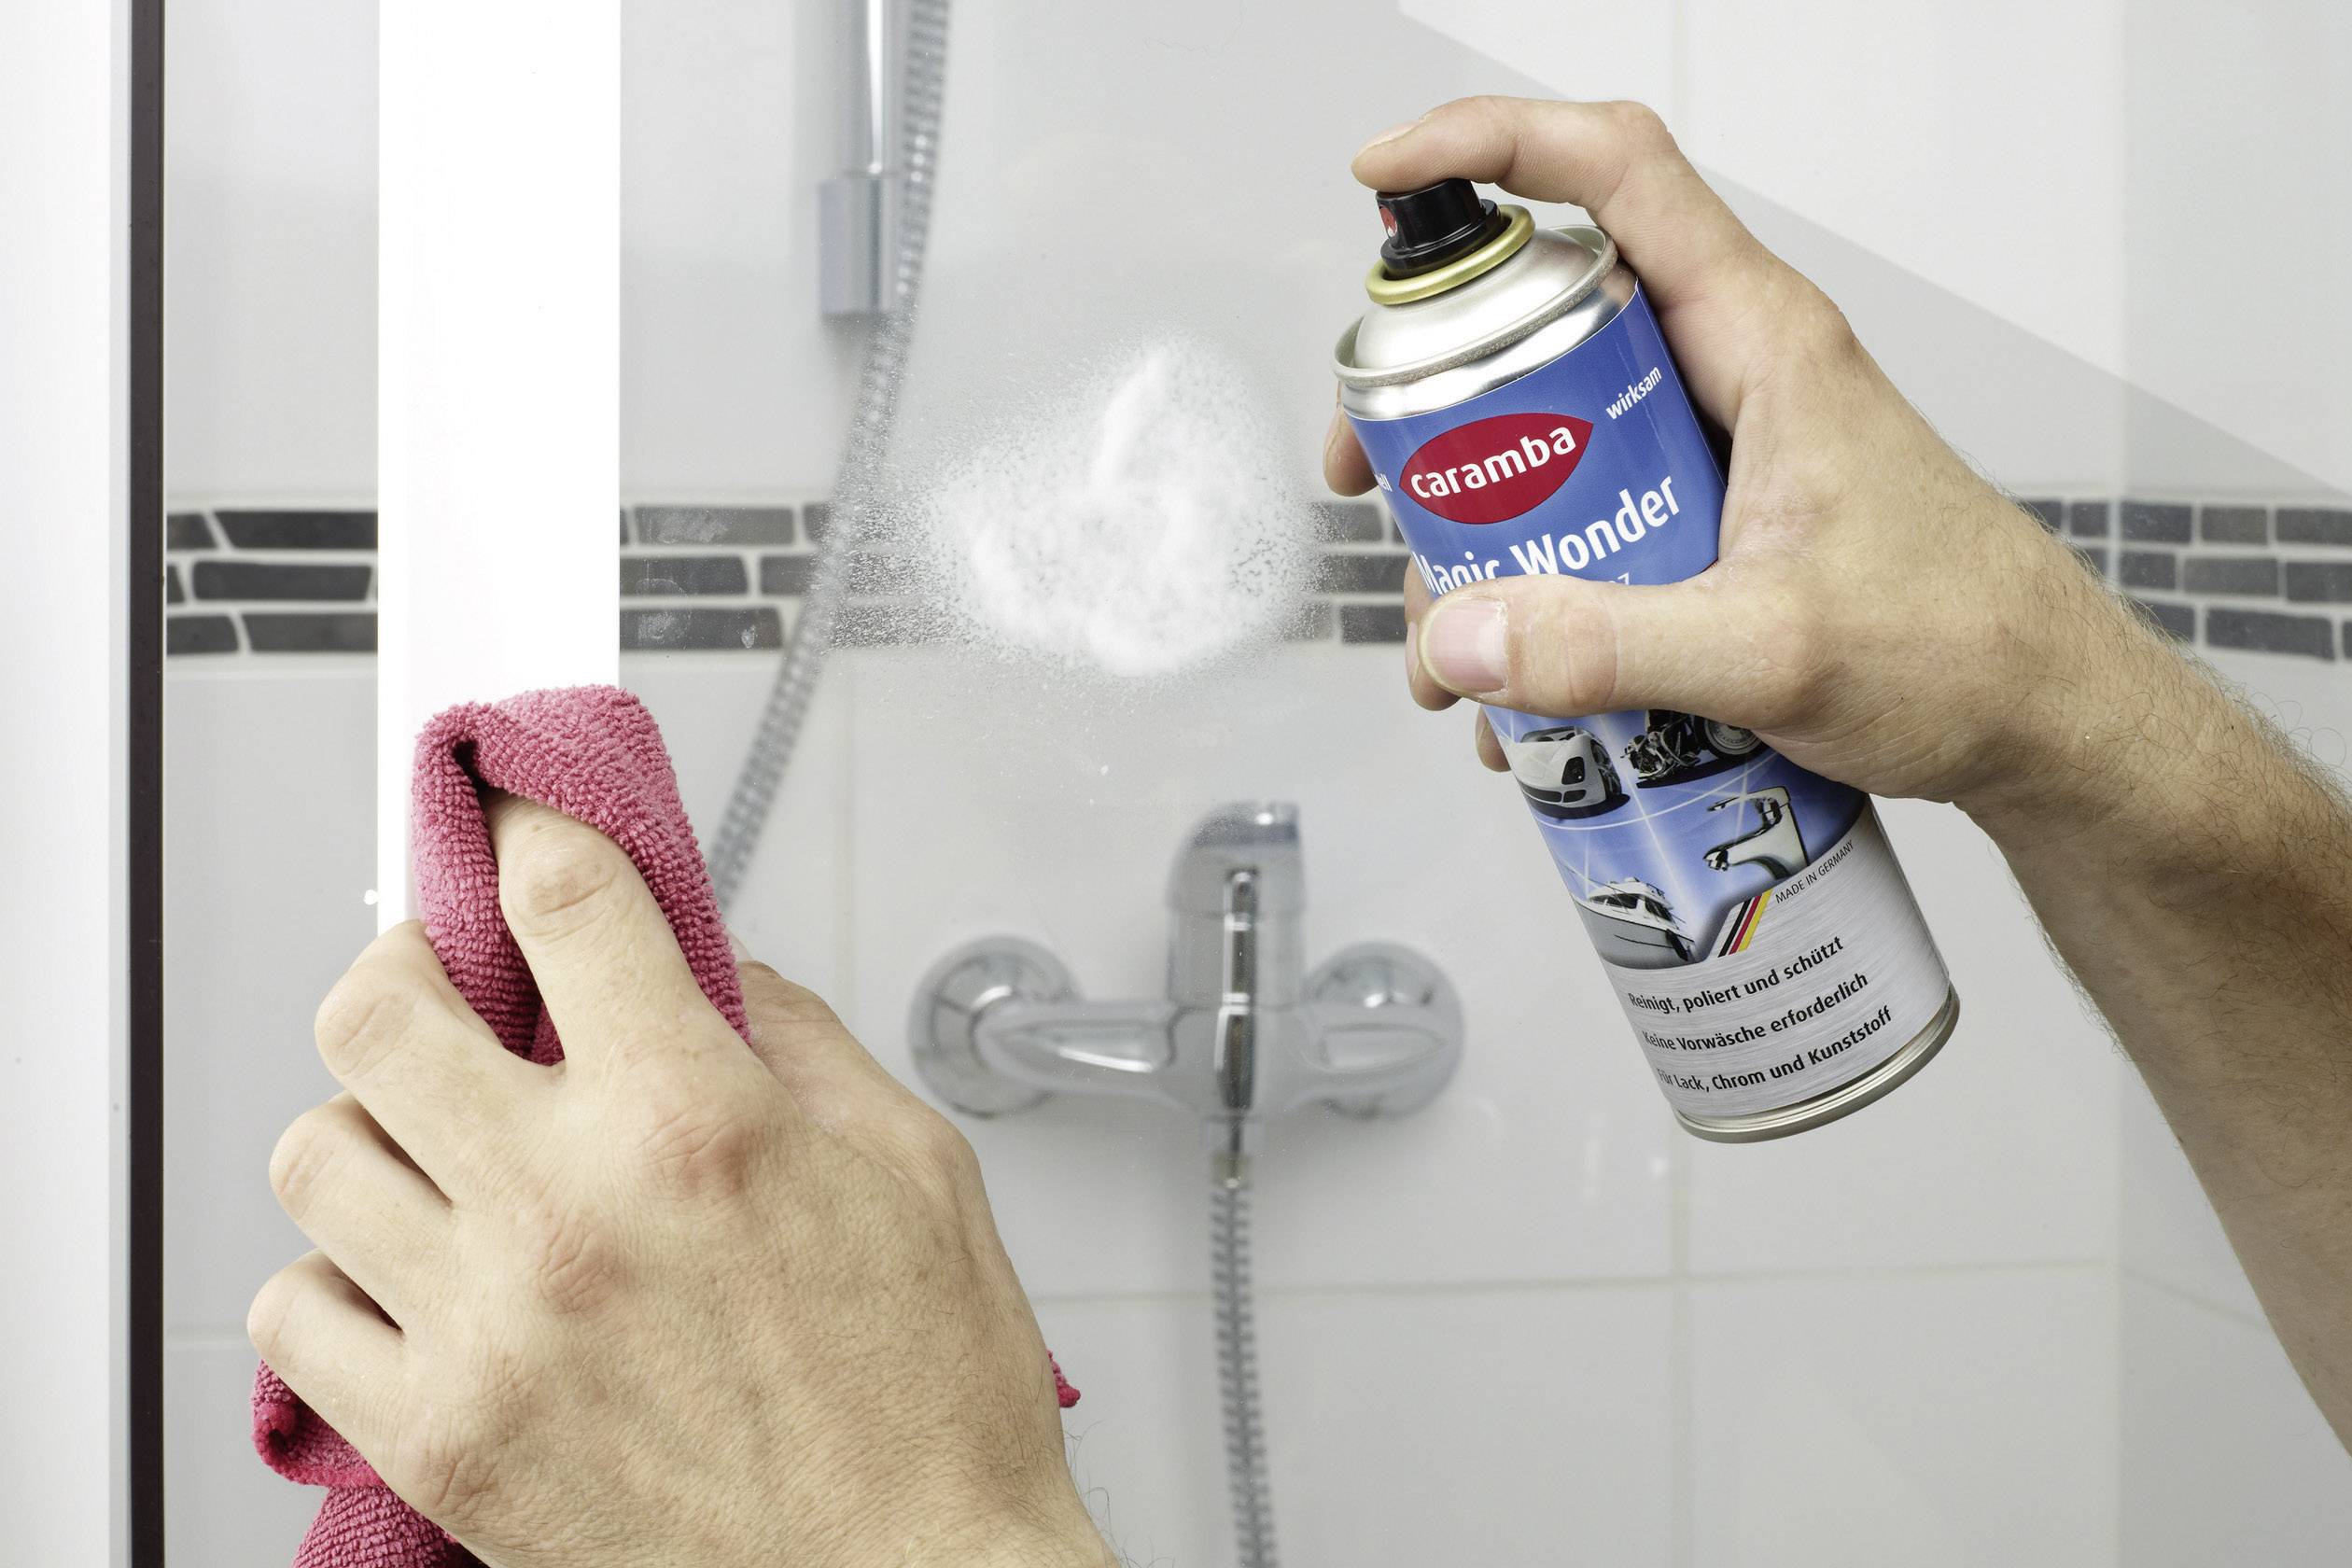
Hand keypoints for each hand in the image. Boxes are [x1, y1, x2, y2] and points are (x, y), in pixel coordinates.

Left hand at [249, 794, 1110, 1567]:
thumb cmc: (930, 1408)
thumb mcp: (919, 1172)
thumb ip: (801, 1044)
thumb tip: (712, 974)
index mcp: (700, 1122)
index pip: (561, 899)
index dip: (529, 826)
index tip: (517, 820)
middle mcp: (572, 1209)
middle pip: (378, 1006)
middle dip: (414, 968)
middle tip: (456, 990)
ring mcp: (489, 1329)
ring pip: (314, 1153)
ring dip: (374, 1126)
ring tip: (440, 1150)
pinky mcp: (440, 1443)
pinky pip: (293, 1314)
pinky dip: (337, 1277)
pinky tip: (416, 1277)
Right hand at [1328, 97, 2175, 837]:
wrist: (2044, 724)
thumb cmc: (1965, 649)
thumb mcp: (1772, 649)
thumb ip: (1609, 647)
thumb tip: (1460, 637)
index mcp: (1759, 340)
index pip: (1616, 173)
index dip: (1490, 144)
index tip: (1387, 175)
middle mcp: (1729, 374)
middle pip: (1545, 321)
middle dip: (1439, 403)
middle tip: (1375, 482)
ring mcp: (1716, 451)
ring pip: (1552, 442)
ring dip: (1480, 537)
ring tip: (1456, 653)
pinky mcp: (1712, 526)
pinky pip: (1589, 528)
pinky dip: (1535, 601)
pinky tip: (1522, 696)